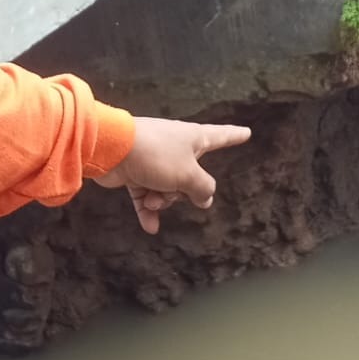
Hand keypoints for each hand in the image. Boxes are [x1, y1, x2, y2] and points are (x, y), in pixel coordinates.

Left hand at [92, 116, 250, 233]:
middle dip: (183, 192)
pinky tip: (150, 227)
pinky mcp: (135, 171)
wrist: (112, 149)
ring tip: (152, 199)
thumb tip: (205, 198)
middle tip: (173, 191)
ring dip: (162, 200)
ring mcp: (154, 160)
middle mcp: (175, 147)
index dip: (234, 136)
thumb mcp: (189, 175)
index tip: (246, 133)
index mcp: (193, 138)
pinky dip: (147, 210)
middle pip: (191, 176)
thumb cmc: (156, 156)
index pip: (220, 136)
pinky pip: (146, 195)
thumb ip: (202, 188)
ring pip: (168, 188)